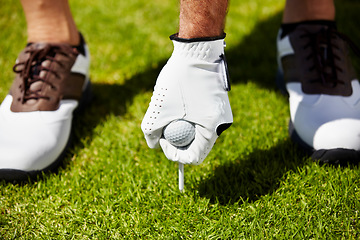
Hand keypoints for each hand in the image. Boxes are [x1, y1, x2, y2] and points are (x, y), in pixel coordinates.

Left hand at [141, 34, 232, 164]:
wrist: (196, 50)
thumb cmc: (178, 79)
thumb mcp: (159, 108)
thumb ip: (151, 132)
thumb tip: (153, 145)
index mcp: (211, 128)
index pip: (194, 157)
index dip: (175, 155)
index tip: (162, 140)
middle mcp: (221, 123)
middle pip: (197, 146)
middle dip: (177, 142)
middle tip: (163, 130)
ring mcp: (222, 113)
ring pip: (198, 133)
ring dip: (182, 130)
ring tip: (170, 114)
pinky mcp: (219, 104)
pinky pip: (202, 120)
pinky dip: (189, 119)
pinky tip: (178, 105)